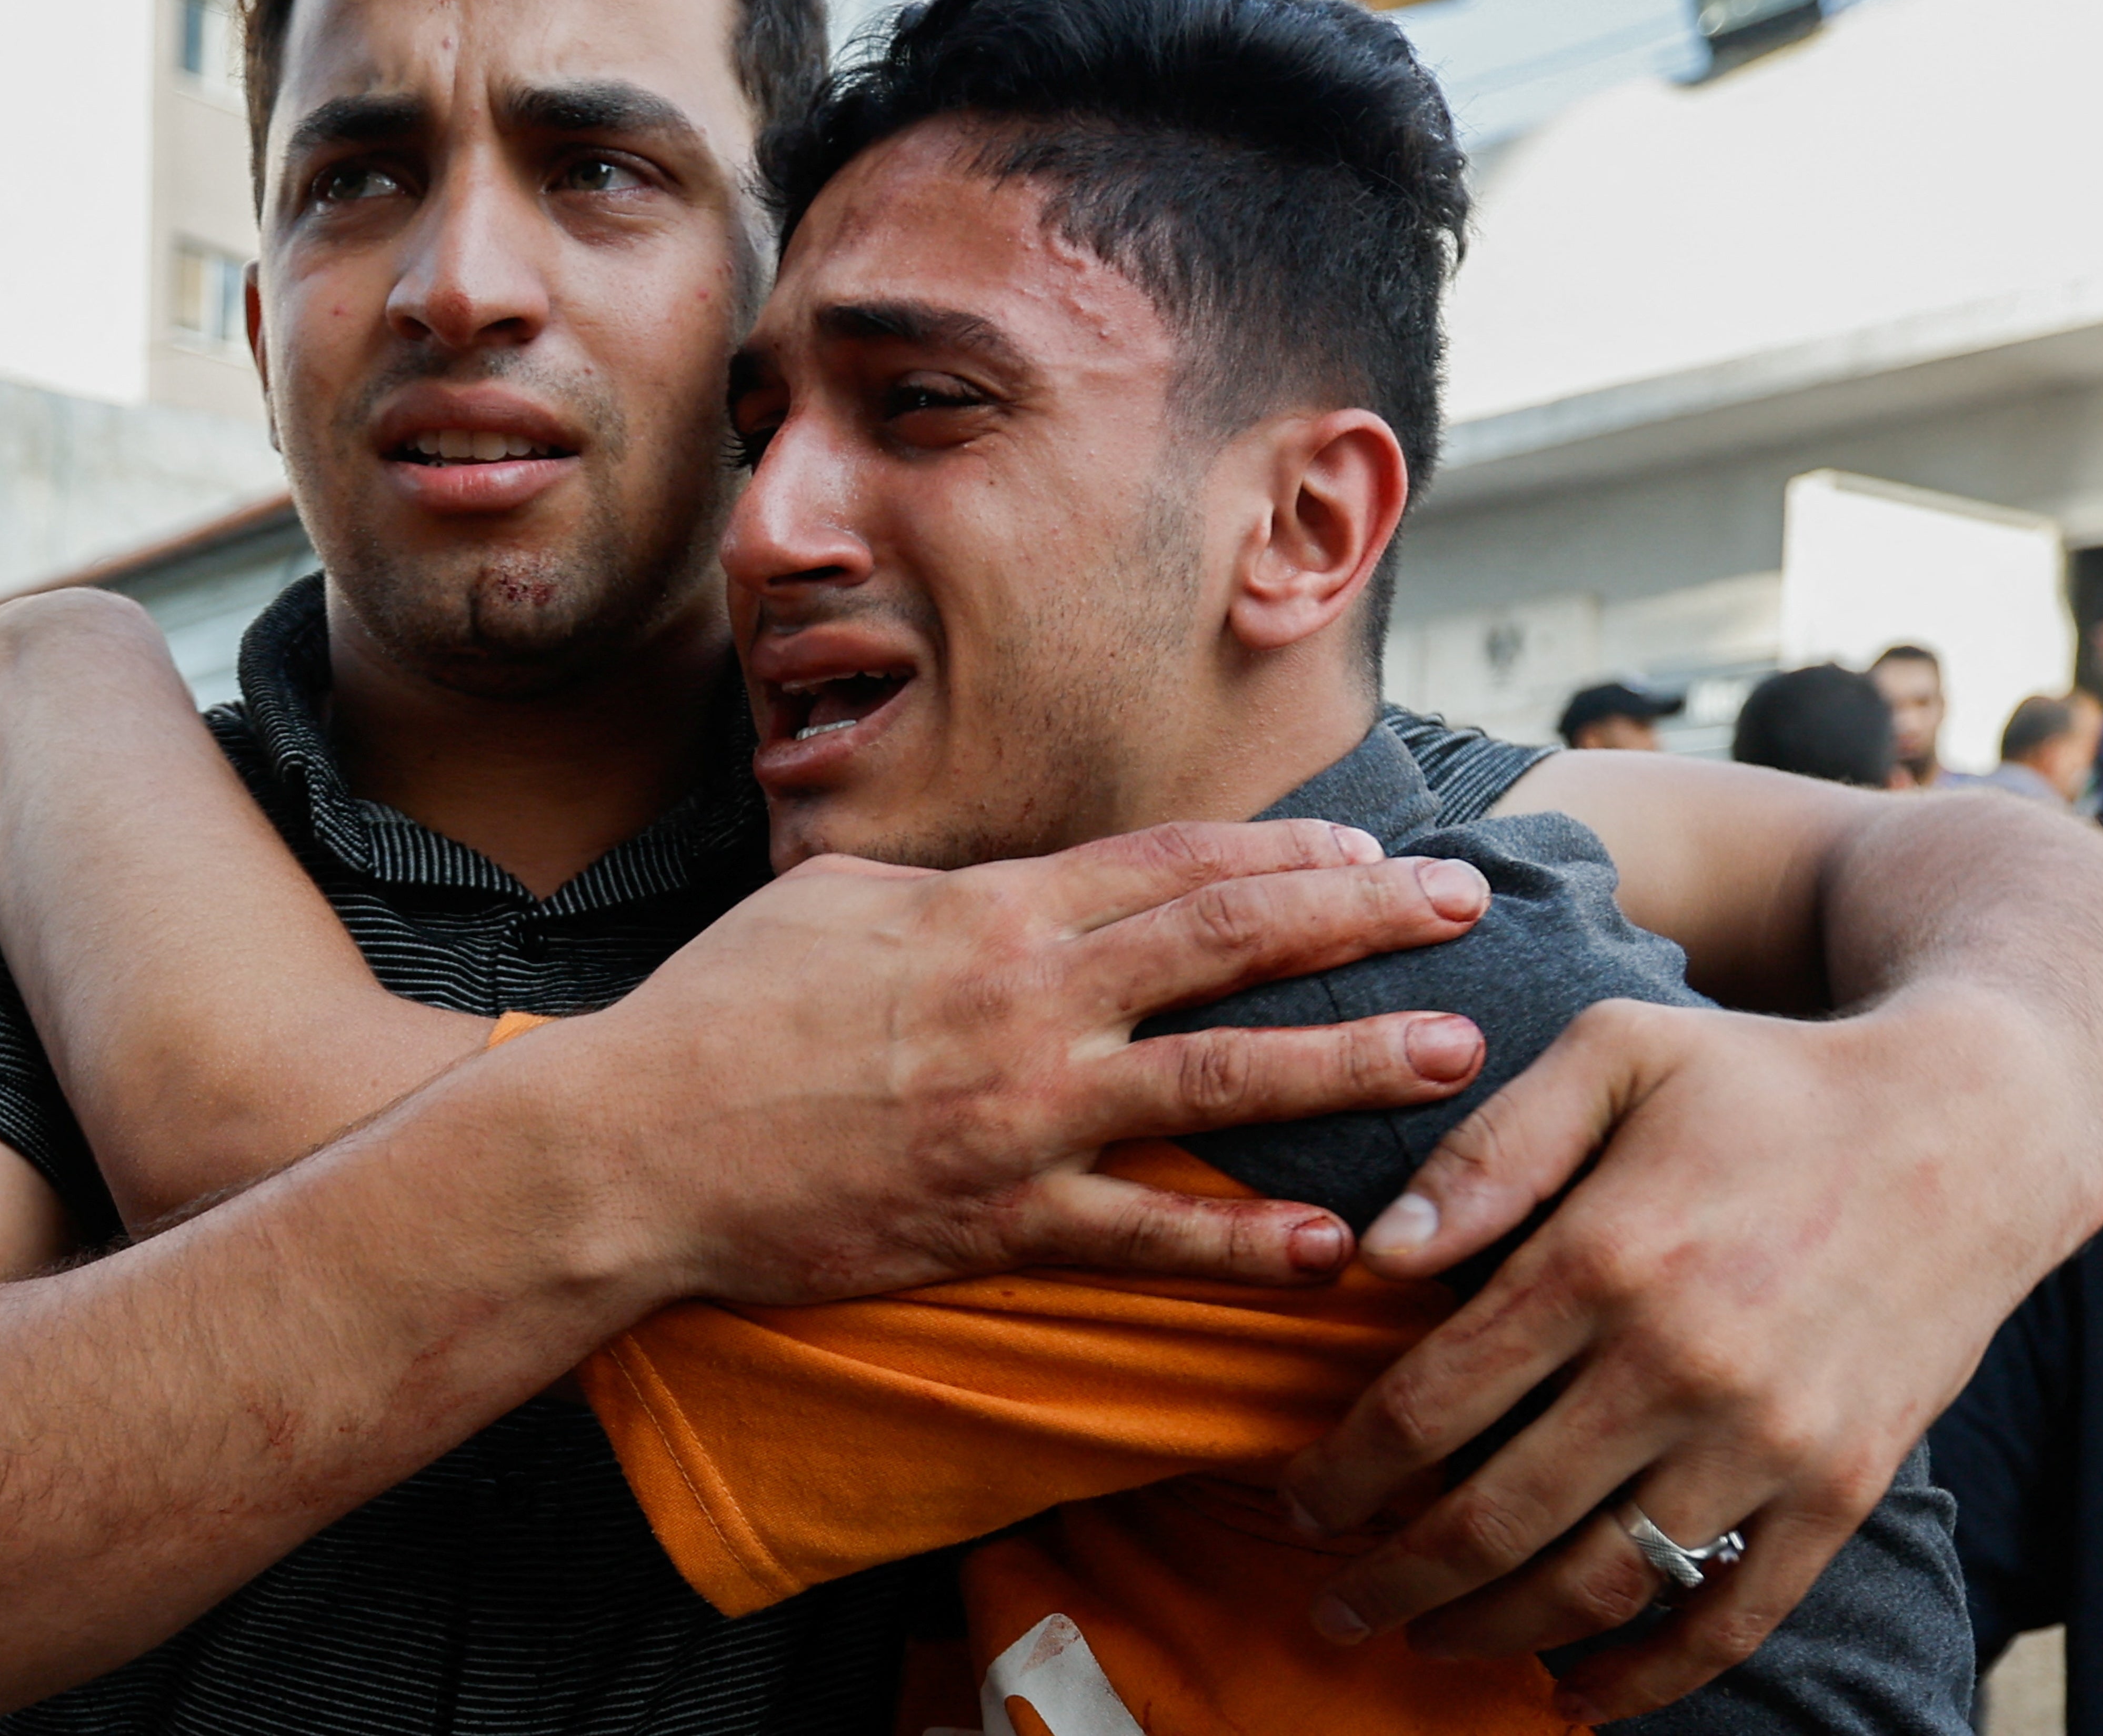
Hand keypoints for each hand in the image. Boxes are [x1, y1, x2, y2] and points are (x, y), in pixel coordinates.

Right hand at [567, 817, 1495, 1304]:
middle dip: (1363, 919)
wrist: (634, 1143)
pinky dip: (1239, 1243)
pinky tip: (1328, 1247)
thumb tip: (1013, 884)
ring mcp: (1022, 1114)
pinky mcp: (997, 1221)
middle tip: (1468, 909)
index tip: (1373, 855)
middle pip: (1230, 940)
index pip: (1175, 864)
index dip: (1288, 855)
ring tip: (1454, 1052)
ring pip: (1221, 1078)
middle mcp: (1029, 999)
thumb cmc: (722, 1007)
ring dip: (1349, 1063)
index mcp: (993, 911)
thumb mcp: (835, 900)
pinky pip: (1145, 1235)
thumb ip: (948, 890)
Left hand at [1284, 991, 2060, 1719]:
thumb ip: (1489, 1147)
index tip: (1298, 1501)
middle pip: (1494, 1514)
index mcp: (1601, 1259)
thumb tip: (1376, 1251)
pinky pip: (1730, 1617)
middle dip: (1393, 1576)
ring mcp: (1767, 1441)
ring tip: (1427, 1638)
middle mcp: (1679, 1366)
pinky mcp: (1841, 1488)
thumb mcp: (1615, 1052)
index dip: (1347, 1470)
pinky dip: (1645, 1676)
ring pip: (1597, 1582)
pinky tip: (1574, 1691)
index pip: (1430, 1404)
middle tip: (1333, 1604)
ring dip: (1494, 1630)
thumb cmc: (1764, 1080)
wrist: (1968, 1130)